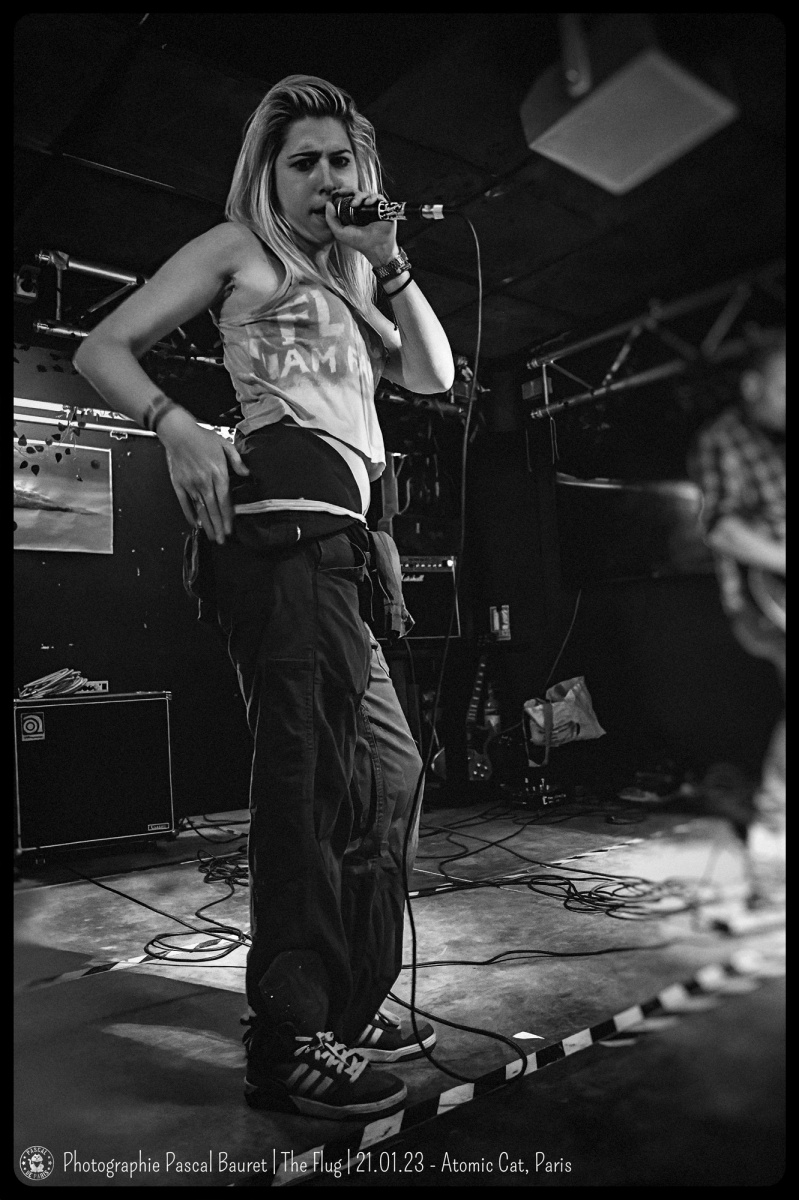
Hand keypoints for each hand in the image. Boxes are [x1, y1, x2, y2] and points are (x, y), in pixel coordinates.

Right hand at [156, 407, 248, 542]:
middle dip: (218, 526)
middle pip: (213, 509)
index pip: (225, 501)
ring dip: (207, 524)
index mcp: (218, 473)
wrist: (178, 433)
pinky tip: (195, 524)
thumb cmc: (202, 438)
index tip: (230, 529)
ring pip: (200, 509)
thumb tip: (247, 474)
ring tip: (212, 536)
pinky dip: (189, 514)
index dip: (228, 517)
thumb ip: (237, 461)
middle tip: (222, 540)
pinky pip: (185, 503)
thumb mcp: (225, 445)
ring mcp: (191, 484)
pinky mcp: (179, 484)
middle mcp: (204, 482)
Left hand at [325, 191, 399, 266]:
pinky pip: (379, 197)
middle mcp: (364, 209)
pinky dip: (373, 198)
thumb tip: (328, 203)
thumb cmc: (359, 242)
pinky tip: (368, 203)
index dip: (344, 192)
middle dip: (353, 193)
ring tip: (357, 204)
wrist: (375, 247)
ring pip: (367, 194)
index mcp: (354, 213)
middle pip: (357, 193)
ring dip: (361, 196)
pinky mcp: (384, 209)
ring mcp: (374, 208)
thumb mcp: (340, 232)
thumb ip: (331, 219)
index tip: (338, 192)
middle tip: (351, 202)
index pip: (349, 197)